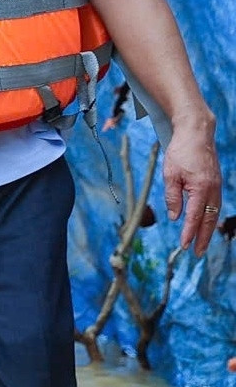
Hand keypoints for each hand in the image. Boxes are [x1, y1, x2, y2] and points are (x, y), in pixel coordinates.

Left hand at [163, 116, 222, 254]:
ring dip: (207, 229)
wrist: (196, 133)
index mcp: (201, 188)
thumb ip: (173, 197)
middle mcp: (213, 190)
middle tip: (196, 253)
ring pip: (213, 213)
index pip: (194, 216)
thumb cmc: (181, 151)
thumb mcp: (170, 174)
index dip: (189, 232)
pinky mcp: (215, 183)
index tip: (184, 246)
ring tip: (201, 243)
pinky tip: (205, 224)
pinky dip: (210, 217)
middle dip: (202, 237)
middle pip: (208, 219)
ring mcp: (216, 186)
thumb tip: (175, 217)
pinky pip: (214, 205)